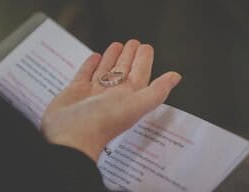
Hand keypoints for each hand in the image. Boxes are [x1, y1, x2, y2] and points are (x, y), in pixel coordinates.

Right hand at [41, 40, 181, 160]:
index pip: (140, 74)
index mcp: (129, 97)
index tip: (146, 47)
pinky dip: (90, 65)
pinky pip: (84, 75)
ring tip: (117, 44)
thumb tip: (176, 77)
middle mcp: (113, 95)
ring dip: (112, 58)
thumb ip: (158, 90)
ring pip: (105, 71)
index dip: (144, 61)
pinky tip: (95, 56)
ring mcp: (93, 94)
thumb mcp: (137, 104)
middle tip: (134, 42)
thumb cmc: (105, 122)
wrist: (72, 136)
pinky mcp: (75, 92)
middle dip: (129, 56)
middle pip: (123, 70)